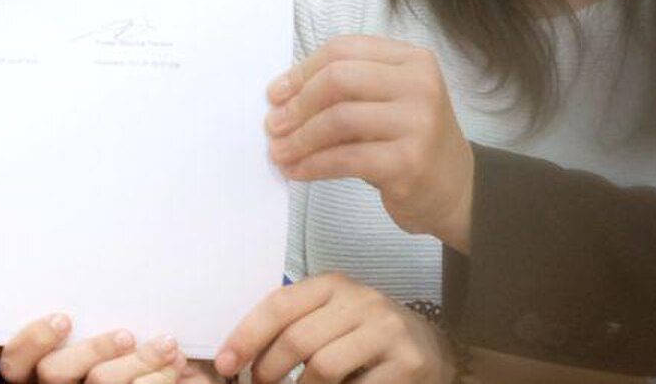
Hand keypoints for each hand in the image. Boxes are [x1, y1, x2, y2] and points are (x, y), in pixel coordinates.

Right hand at [0, 315, 195, 383]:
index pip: (13, 362)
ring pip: (100, 383)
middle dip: (94, 348)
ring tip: (166, 344)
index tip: (64, 318)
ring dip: (140, 360)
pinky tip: (173, 363)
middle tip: (126, 333)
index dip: (32, 340)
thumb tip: (86, 261)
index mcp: (38, 367)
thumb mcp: (98, 322)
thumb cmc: (128, 342)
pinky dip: (158, 376)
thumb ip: (85, 309)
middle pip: (54, 373)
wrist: (170, 370)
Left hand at [213, 273, 452, 382]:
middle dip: (269, 371)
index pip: (279, 306)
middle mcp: (361, 301)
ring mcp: (387, 331)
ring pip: (323, 367)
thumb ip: (294, 325)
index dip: (246, 336)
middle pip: (297, 339)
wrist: (430, 348)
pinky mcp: (408, 363)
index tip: (226, 364)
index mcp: (333, 285)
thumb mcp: (330, 318)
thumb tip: (240, 354)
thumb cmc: (364, 336)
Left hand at [267, 35, 474, 250]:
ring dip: (300, 138)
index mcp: (412, 59)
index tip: (275, 94)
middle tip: (274, 125)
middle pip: (339, 78)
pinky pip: (346, 158)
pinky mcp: (410, 162)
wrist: (457, 189)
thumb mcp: (384, 102)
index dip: (302, 71)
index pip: (344, 49)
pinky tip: (297, 172)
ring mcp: (419, 123)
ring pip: (339, 119)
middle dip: (298, 103)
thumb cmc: (408, 140)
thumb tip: (280, 96)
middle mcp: (420, 84)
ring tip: (279, 152)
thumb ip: (344, 89)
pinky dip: (313, 165)